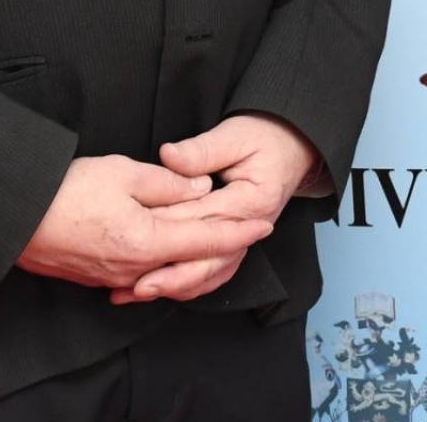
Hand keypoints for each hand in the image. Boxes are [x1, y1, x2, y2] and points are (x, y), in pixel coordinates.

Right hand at [16, 155, 272, 299]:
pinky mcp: (96, 277)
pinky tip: (164, 249)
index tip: (265, 225)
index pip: (208, 240)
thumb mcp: (125, 173)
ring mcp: (113, 278)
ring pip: (165, 269)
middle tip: (244, 228)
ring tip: (209, 235)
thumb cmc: (65, 191)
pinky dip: (161, 261)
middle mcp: (134, 268)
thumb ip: (169, 183)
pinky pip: (140, 273)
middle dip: (220, 246)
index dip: (240, 232)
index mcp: (148, 242)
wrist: (12, 217)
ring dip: (189, 254)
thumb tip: (200, 189)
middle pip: (190, 261)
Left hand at [114, 114, 323, 304]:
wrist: (292, 146)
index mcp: (251, 200)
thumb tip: (169, 156)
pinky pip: (214, 272)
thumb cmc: (265, 138)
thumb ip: (201, 150)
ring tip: (141, 292)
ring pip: (209, 273)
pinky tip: (165, 288)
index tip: (135, 231)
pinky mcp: (236, 243)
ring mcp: (246, 239)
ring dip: (175, 285)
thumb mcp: (234, 135)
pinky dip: (189, 284)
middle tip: (135, 285)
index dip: (167, 225)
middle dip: (169, 273)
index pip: (202, 218)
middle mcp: (250, 226)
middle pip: (207, 259)